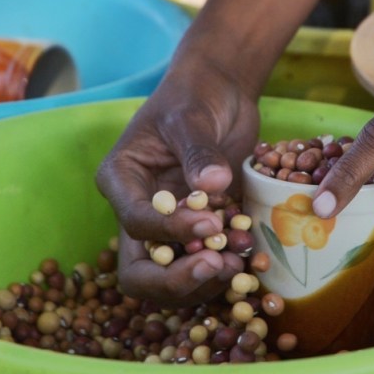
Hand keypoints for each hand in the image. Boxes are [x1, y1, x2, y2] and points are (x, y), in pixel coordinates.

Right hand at [96, 50, 259, 306]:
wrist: (221, 91)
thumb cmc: (194, 94)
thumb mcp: (191, 115)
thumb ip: (199, 150)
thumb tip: (213, 183)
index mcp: (122, 181)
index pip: (136, 223)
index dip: (170, 232)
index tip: (209, 224)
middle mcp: (140, 210)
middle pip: (141, 271)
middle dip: (176, 280)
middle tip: (219, 266)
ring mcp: (169, 225)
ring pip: (172, 277)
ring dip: (205, 281)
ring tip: (240, 263)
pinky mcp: (199, 230)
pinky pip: (206, 264)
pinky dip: (227, 269)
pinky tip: (251, 257)